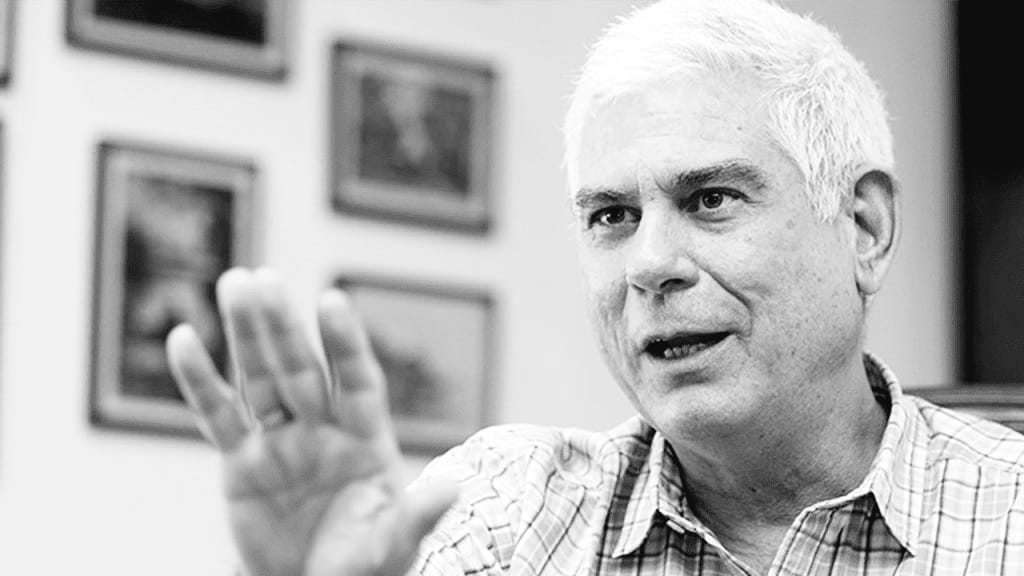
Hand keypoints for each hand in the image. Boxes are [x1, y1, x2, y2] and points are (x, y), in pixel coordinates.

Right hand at [166, 269, 457, 575]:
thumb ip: (415, 515)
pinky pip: (217, 416)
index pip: (356, 379)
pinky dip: (199, 382)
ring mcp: (281, 441)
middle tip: (263, 279)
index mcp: (365, 438)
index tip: (330, 301)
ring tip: (233, 284)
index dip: (344, 342)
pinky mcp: (241, 463)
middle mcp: (322, 429)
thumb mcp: (393, 544)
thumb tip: (451, 489)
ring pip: (260, 379)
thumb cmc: (364, 566)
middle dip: (282, 327)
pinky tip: (184, 340)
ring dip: (244, 335)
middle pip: (300, 368)